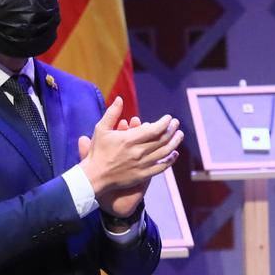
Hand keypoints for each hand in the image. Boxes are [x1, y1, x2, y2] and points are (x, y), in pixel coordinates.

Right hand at [78, 99, 181, 214]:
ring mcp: (141, 165)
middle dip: (172, 130)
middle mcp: (138, 152)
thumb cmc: (97, 151)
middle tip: (176, 123)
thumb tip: (119, 98)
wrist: (94, 177)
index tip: (169, 118)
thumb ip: (112, 113)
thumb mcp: (101, 129)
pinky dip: (170, 160)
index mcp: (129, 139)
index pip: (154, 129)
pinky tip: (174, 154)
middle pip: (162, 140)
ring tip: (180, 135)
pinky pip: (161, 167)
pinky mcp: (142, 175)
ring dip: (174, 143)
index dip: (164, 123)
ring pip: (164, 152)